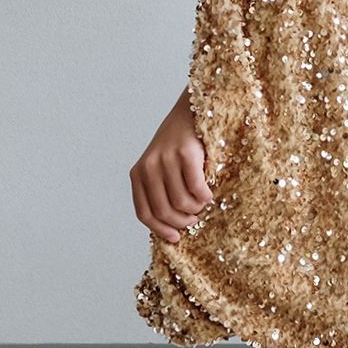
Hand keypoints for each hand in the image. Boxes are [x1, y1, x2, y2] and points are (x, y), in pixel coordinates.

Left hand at [130, 87, 214, 243]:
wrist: (190, 109)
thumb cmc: (178, 142)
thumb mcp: (160, 165)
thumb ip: (159, 189)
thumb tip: (171, 224)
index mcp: (138, 173)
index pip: (144, 212)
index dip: (159, 229)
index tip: (175, 238)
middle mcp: (149, 167)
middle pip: (163, 210)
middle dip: (181, 221)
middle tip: (194, 219)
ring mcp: (167, 160)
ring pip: (181, 202)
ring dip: (195, 208)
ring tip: (202, 204)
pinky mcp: (186, 153)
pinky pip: (196, 187)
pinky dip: (204, 196)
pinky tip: (209, 194)